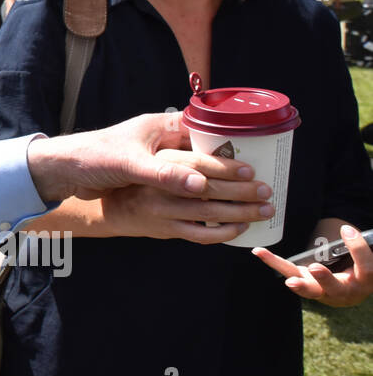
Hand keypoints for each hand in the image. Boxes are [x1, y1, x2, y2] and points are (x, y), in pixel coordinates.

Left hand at [27, 112, 260, 203]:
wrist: (61, 170)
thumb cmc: (91, 157)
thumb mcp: (129, 164)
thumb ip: (164, 174)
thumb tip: (202, 184)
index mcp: (161, 127)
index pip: (206, 136)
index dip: (230, 153)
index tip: (254, 171)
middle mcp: (163, 141)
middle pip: (207, 154)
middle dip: (233, 172)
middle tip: (260, 189)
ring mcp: (158, 159)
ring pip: (197, 171)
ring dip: (219, 186)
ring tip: (246, 201)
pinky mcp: (150, 176)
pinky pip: (184, 184)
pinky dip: (200, 195)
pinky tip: (215, 210)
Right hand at [96, 150, 272, 242]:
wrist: (110, 206)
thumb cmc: (139, 177)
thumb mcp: (152, 155)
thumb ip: (181, 150)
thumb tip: (222, 140)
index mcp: (159, 161)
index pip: (197, 163)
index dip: (227, 167)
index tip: (251, 170)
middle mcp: (159, 186)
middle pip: (209, 189)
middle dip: (243, 191)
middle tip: (266, 190)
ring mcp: (162, 210)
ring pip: (209, 213)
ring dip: (242, 213)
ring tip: (264, 209)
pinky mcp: (165, 230)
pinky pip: (201, 235)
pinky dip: (224, 232)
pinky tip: (240, 228)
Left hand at [253, 225, 372, 306]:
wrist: (349, 292)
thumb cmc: (357, 269)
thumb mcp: (363, 260)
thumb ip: (358, 248)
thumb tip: (347, 230)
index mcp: (363, 281)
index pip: (366, 268)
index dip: (358, 249)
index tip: (346, 229)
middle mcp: (343, 292)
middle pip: (334, 288)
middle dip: (324, 278)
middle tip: (315, 268)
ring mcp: (321, 291)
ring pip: (308, 289)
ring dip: (297, 283)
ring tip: (289, 280)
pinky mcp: (304, 285)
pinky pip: (288, 273)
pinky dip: (273, 262)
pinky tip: (259, 251)